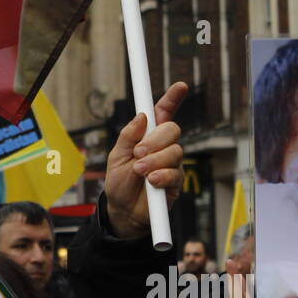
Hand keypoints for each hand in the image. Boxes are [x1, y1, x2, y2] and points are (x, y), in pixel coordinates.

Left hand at [103, 81, 187, 237]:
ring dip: (155, 160)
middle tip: (139, 154)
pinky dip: (161, 175)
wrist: (123, 211)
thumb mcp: (116, 156)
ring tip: (140, 172)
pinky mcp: (176, 182)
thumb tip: (141, 116)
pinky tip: (151, 182)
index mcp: (148, 136)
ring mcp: (171, 164)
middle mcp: (163, 147)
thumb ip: (128, 136)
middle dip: (155, 140)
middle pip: (172, 129)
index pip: (163, 113)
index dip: (172, 98)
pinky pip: (175, 172)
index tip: (180, 86)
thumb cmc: (119, 183)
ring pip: (175, 151)